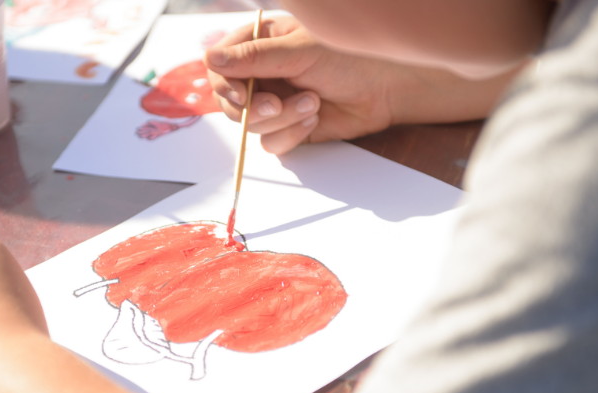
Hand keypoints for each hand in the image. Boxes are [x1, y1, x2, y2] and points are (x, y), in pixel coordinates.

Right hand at [205, 16, 516, 153]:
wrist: (386, 87)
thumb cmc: (349, 56)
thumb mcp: (298, 51)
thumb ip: (253, 58)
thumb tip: (210, 59)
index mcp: (259, 45)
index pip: (219, 67)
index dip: (224, 85)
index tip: (241, 96)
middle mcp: (262, 75)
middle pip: (229, 102)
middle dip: (253, 108)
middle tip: (274, 104)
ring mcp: (274, 103)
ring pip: (251, 126)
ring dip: (281, 118)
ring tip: (312, 102)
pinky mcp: (289, 129)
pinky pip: (272, 143)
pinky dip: (293, 133)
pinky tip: (315, 117)